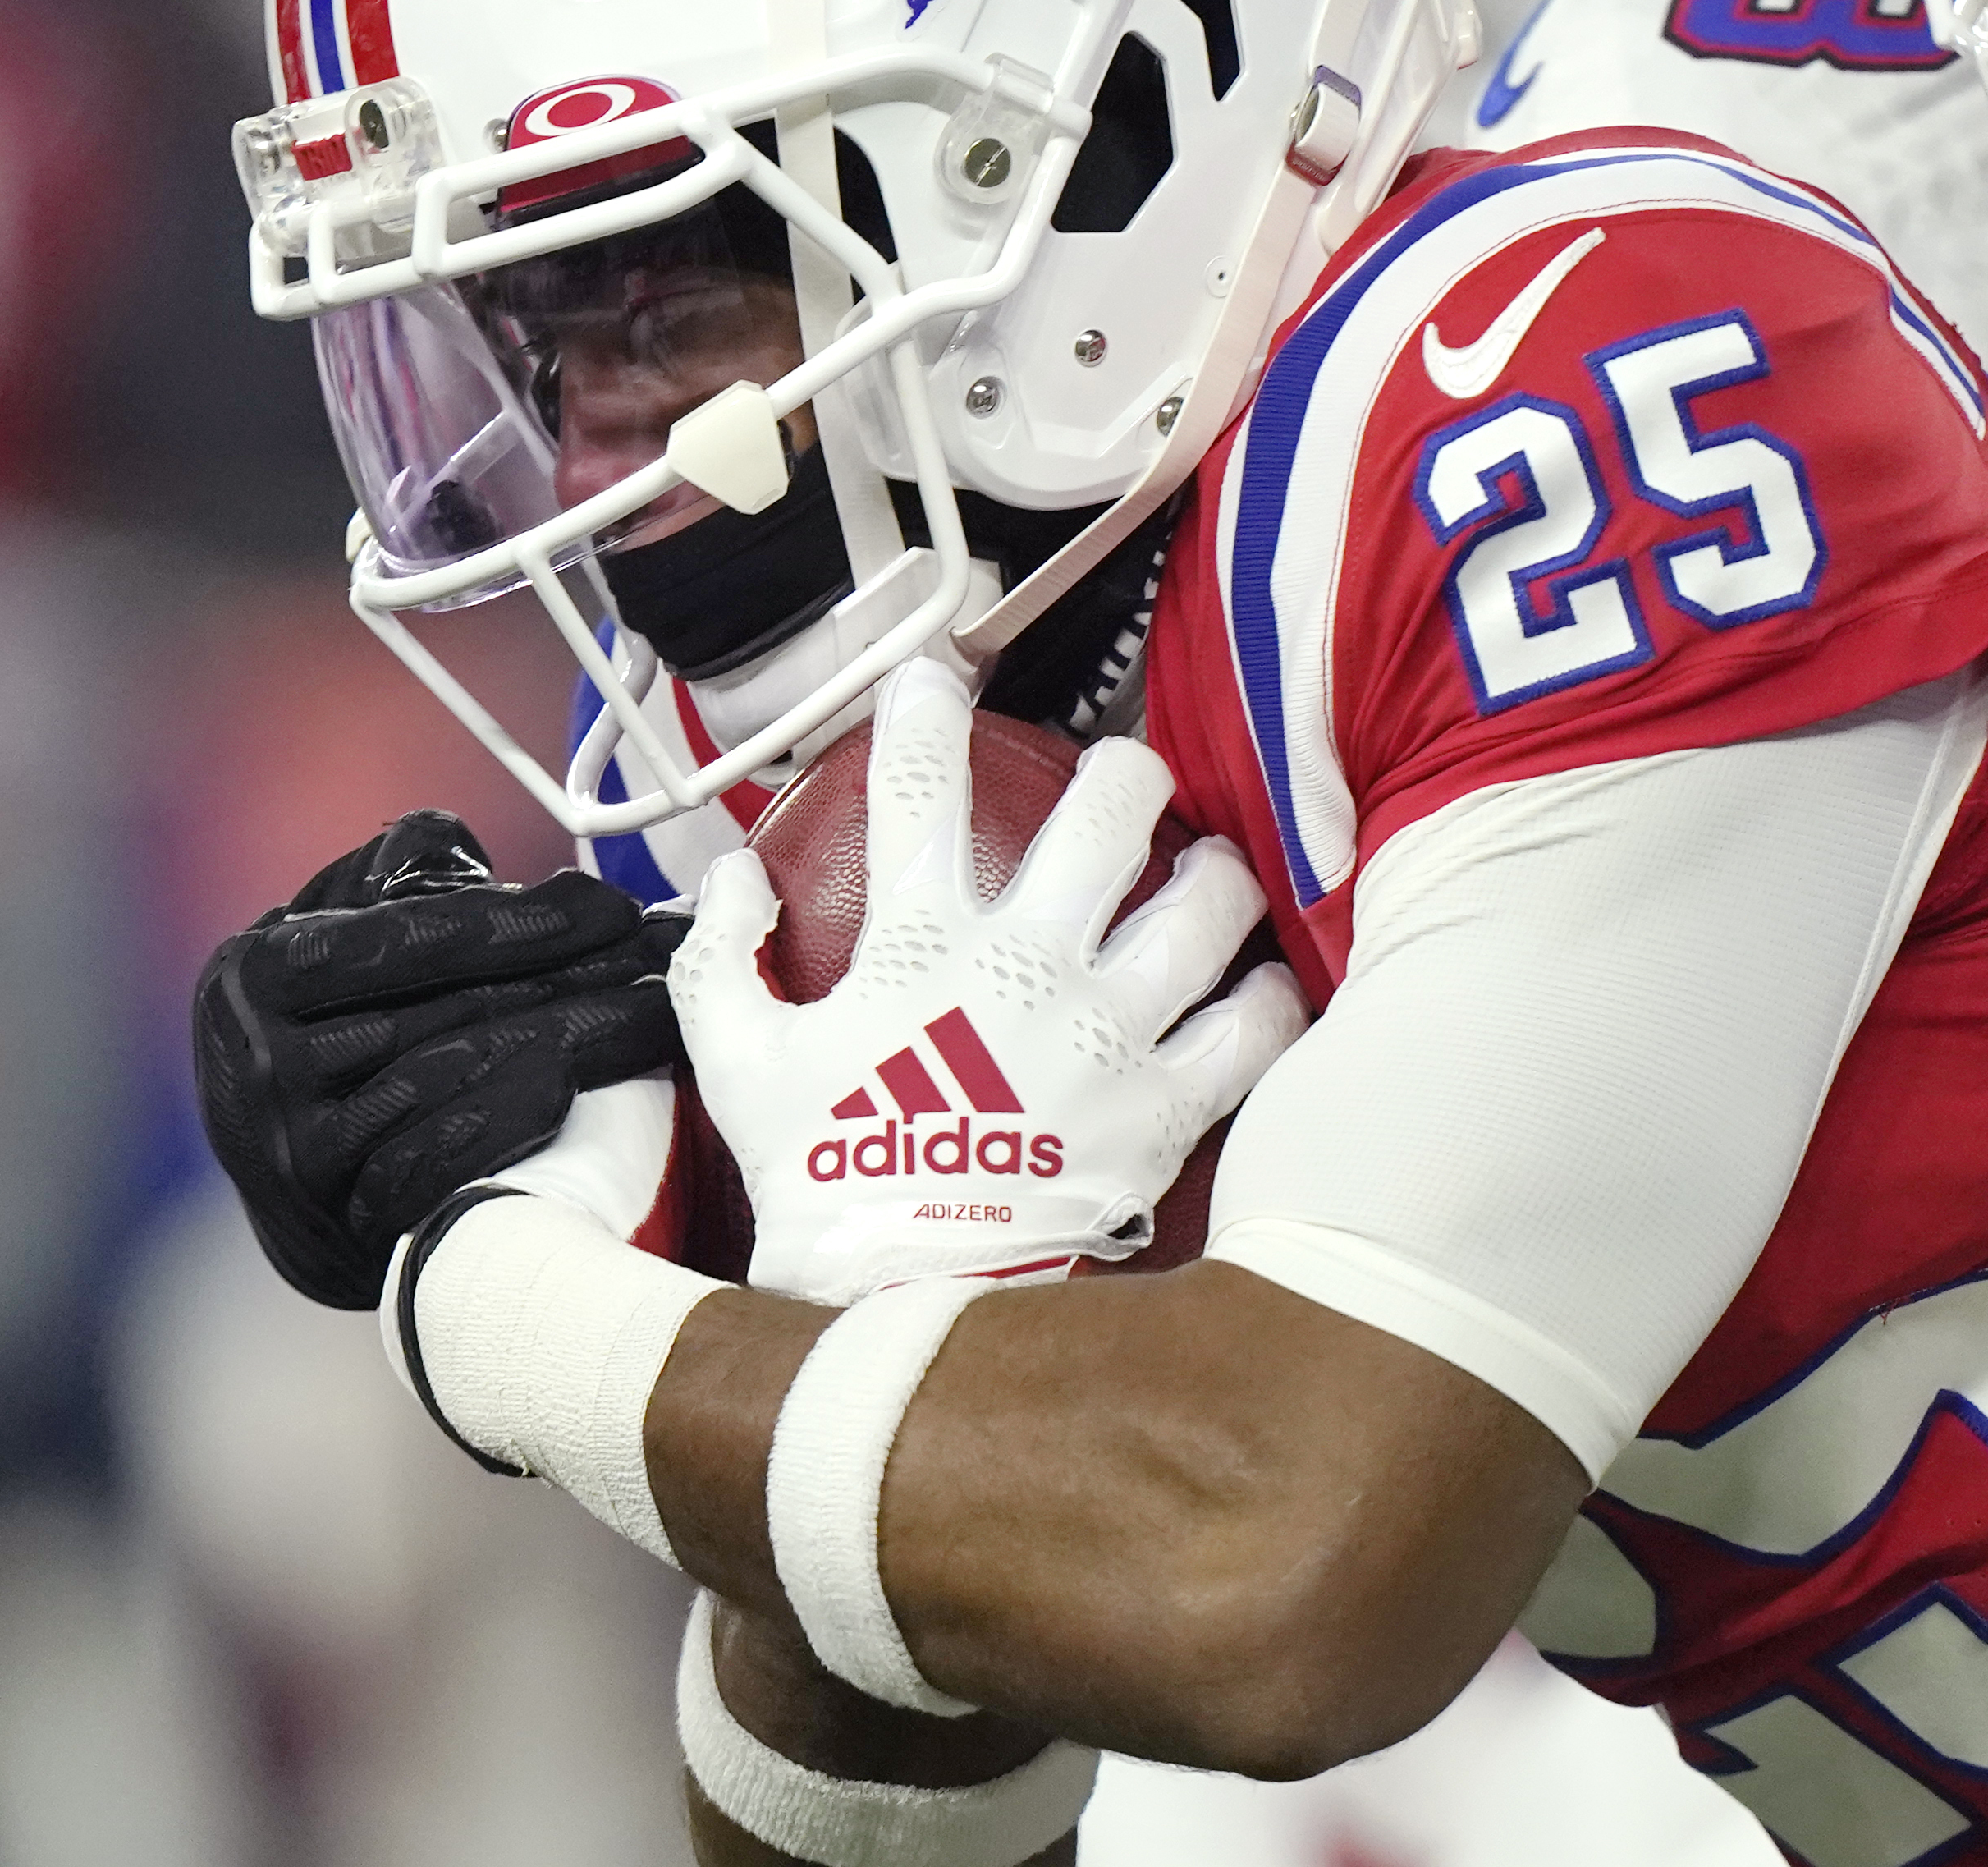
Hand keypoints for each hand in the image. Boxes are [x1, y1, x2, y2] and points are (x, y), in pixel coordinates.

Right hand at [195, 810, 687, 1307]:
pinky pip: (435, 1161)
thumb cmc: (337, 1043)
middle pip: (444, 1007)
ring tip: (655, 1012)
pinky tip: (576, 1084)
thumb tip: (446, 838)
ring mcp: (290, 1150)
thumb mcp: (336, 943)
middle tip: (666, 955)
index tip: (613, 907)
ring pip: (451, 1076)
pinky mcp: (332, 1222)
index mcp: (257, 972)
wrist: (302, 1203)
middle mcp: (256, 1061)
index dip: (518, 920)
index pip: (403, 936)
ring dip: (568, 1040)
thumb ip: (390, 884)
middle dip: (571, 975)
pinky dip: (509, 1119)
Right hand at [670, 662, 1304, 1302]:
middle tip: (1127, 787)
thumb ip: (722, 958)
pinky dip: (1265, 999)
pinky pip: (1253, 1026)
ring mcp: (1111, 1031)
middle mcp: (1030, 964)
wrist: (897, 1313)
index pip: (917, 790)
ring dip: (1215, 876)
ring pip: (1209, 901)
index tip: (936, 675)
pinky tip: (1254, 990)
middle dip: (1128, 773)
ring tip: (1207, 876)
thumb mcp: (736, 1065)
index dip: (924, 712)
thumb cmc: (819, 1184)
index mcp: (920, 944)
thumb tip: (733, 875)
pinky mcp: (1168, 1105)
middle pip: (1112, 809)